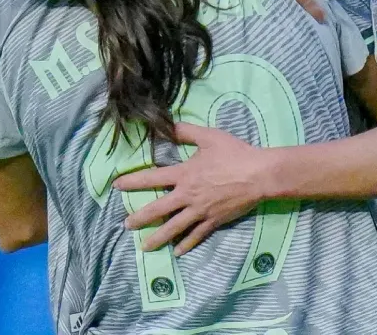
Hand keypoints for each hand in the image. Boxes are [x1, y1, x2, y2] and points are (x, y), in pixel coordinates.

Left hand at [113, 123, 271, 255]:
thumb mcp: (209, 136)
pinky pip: (197, 235)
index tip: (117, 186)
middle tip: (126, 225)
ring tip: (145, 247)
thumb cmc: (234, 153)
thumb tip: (167, 125)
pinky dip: (186, 244)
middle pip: (158, 209)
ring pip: (174, 228)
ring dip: (158, 238)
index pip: (152, 178)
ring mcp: (200, 211)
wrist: (259, 175)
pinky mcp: (214, 221)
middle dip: (140, 218)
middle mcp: (188, 195)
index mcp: (184, 174)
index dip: (132, 181)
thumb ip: (186, 132)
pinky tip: (177, 251)